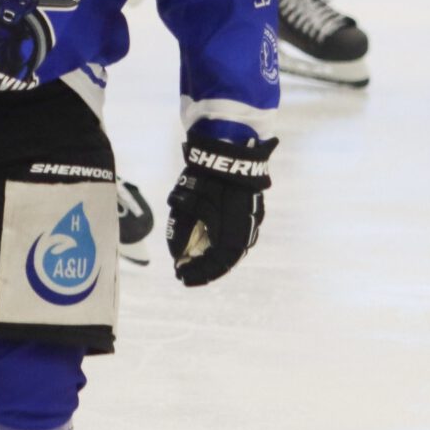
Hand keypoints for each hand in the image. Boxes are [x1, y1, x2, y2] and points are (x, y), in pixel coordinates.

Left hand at [166, 130, 274, 286]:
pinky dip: (220, 242)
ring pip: (232, 248)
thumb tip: (177, 254)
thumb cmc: (207, 180)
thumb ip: (180, 233)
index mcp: (233, 237)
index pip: (215, 266)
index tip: (181, 276)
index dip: (198, 274)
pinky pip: (236, 235)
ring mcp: (252, 222)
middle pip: (224, 261)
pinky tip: (207, 240)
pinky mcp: (251, 211)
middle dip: (204, 267)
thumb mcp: (187, 207)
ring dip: (212, 255)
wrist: (232, 152)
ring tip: (193, 258)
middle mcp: (246, 234)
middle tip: (185, 271)